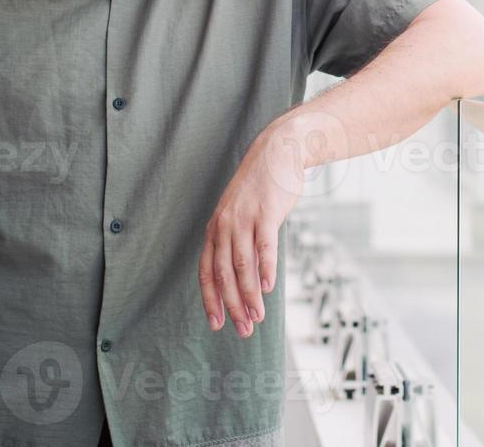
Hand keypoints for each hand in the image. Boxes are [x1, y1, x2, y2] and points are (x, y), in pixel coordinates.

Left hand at [198, 124, 307, 338]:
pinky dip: (265, 269)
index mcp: (215, 229)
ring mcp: (245, 218)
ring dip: (250, 295)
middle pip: (223, 274)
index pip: (206, 272)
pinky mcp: (266, 212)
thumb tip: (241, 275)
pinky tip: (269, 289)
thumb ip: (236, 241)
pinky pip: (264, 245)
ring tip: (257, 318)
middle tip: (243, 330)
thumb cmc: (261, 189)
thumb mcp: (240, 214)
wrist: (277, 152)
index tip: (216, 324)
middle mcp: (225, 225)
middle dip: (232, 305)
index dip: (210, 300)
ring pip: (243, 265)